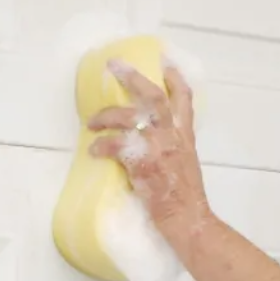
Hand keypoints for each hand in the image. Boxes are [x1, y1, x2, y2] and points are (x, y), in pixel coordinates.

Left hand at [86, 58, 211, 232]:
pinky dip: (102, 147)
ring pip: (128, 117)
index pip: (184, 99)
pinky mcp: (142, 163)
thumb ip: (171, 147)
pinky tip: (94, 151)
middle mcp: (173, 135)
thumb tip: (151, 142)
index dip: (174, 79)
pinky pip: (115, 147)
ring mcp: (158, 147)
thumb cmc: (185, 198)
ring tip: (92, 122)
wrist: (188, 218)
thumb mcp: (185, 164)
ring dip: (106, 116)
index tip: (165, 62)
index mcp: (185, 136)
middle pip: (153, 97)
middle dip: (133, 77)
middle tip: (115, 65)